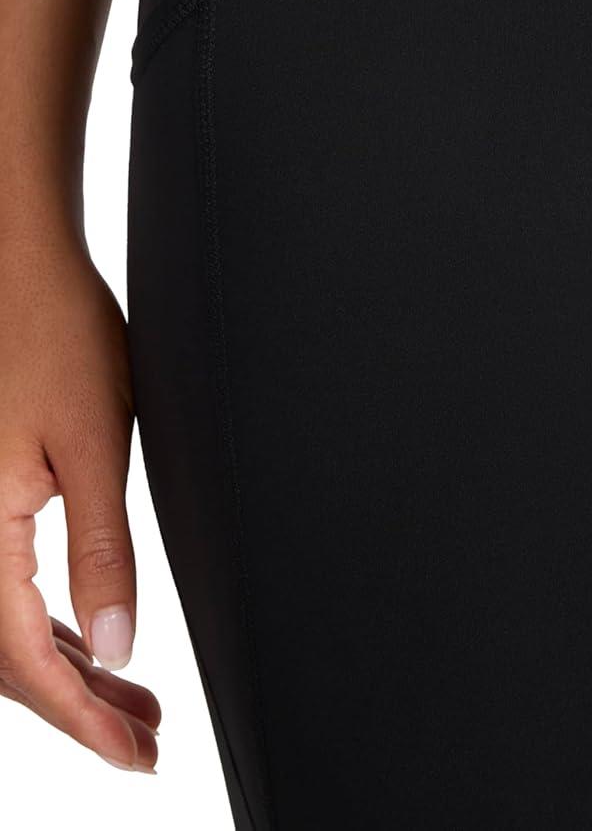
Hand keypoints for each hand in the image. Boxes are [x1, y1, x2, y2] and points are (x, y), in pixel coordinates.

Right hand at [0, 231, 159, 771]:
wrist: (16, 265)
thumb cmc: (53, 333)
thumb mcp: (93, 446)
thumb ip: (104, 553)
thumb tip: (122, 648)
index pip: (27, 664)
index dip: (84, 721)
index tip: (136, 757)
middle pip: (10, 658)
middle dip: (80, 707)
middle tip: (147, 738)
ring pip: (6, 629)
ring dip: (68, 671)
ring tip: (136, 703)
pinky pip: (2, 588)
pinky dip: (49, 625)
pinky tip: (91, 639)